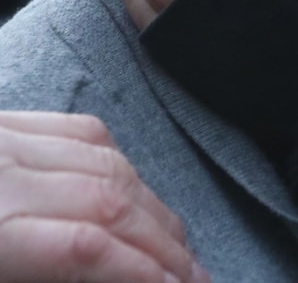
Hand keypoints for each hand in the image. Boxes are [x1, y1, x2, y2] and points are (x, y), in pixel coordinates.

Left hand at [0, 111, 207, 281]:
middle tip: (189, 273)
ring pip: (107, 162)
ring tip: (173, 238)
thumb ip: (49, 273)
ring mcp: (6, 138)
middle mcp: (1, 171)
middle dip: (160, 242)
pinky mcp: (6, 122)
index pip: (87, 248)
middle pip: (108, 200)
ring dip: (151, 205)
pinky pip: (82, 130)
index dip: (142, 271)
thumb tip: (116, 276)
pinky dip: (120, 159)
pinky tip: (134, 184)